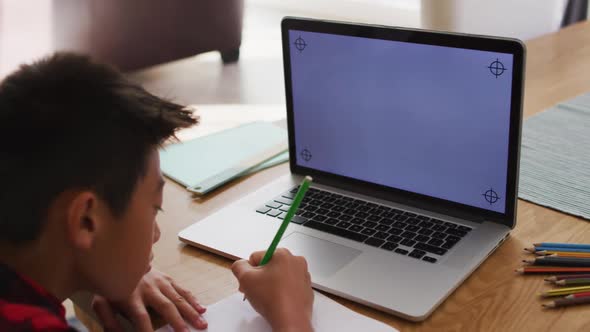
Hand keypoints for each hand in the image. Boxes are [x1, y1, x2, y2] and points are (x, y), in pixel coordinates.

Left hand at [91, 269, 206, 331]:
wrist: (119, 257)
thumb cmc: (111, 285)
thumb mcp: (101, 303)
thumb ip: (108, 321)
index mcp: (130, 296)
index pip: (140, 317)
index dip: (147, 330)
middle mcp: (147, 288)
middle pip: (165, 306)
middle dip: (177, 321)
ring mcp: (159, 282)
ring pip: (178, 298)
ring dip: (191, 312)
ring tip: (201, 324)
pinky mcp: (166, 278)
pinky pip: (182, 289)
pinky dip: (193, 299)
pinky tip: (201, 309)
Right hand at [231, 248, 313, 331]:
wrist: (291, 320)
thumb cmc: (271, 299)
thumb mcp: (245, 279)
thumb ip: (238, 266)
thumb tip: (240, 265)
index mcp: (282, 254)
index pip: (256, 257)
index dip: (249, 271)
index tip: (249, 283)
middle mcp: (296, 261)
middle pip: (269, 266)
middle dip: (259, 278)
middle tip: (254, 291)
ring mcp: (303, 275)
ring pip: (279, 276)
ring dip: (270, 284)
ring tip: (266, 298)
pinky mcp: (306, 288)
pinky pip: (289, 286)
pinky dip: (282, 291)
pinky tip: (277, 301)